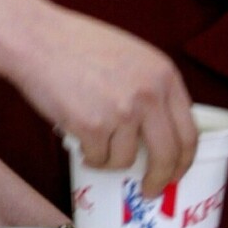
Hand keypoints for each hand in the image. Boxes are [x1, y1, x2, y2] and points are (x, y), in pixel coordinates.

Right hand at [11, 6, 195, 197]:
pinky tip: (78, 136)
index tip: (175, 173)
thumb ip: (151, 88)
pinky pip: (98, 158)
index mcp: (164, 74)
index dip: (183, 160)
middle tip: (149, 189)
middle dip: (159, 178)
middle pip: (167, 155)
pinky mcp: (93, 126)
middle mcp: (150, 93)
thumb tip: (161, 134)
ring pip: (126, 159)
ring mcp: (122, 111)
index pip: (189, 131)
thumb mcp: (131, 57)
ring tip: (93, 140)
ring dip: (109, 159)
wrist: (37, 39)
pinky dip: (88, 155)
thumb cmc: (77, 45)